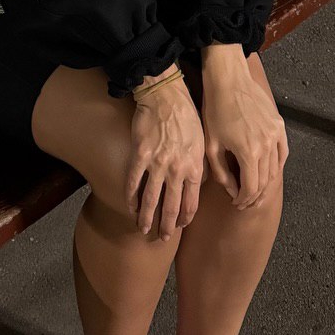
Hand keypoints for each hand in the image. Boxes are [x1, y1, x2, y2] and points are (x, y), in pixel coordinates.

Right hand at [126, 76, 203, 237]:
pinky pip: (134, 182)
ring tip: (143, 229)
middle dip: (167, 226)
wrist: (166, 96)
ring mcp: (157, 164)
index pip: (191, 203)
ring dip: (147, 218)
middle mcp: (177, 170)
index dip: (185, 218)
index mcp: (195, 168)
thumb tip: (201, 185)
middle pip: (171, 207)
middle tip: (162, 238)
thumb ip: (202, 166)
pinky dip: (131, 197)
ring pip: (151, 199)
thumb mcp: (204, 143)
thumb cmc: (187, 117)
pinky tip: (130, 206)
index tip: (180, 227)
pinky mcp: (139, 155)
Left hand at [200, 48, 288, 208]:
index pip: (251, 188)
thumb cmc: (216, 110)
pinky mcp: (279, 125)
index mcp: (248, 152)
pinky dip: (277, 165)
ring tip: (255, 190)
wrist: (229, 81)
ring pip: (275, 169)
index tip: (237, 203)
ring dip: (266, 183)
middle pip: (265, 181)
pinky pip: (282, 153)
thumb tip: (233, 191)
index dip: (244, 199)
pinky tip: (268, 171)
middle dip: (255, 195)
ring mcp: (276, 135)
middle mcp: (266, 145)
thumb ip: (222, 173)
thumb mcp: (212, 145)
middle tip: (245, 202)